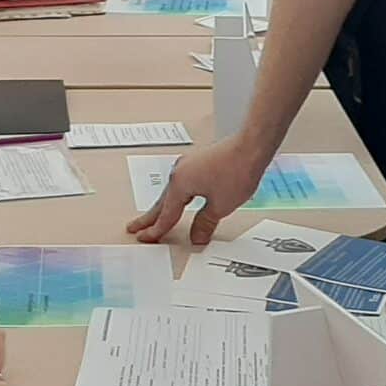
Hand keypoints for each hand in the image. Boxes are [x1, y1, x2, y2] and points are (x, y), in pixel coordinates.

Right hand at [126, 138, 268, 245]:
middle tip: (134, 228)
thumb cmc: (237, 171)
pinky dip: (176, 196)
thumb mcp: (220, 206)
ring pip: (171, 192)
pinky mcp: (197, 163)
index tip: (145, 238)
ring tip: (152, 218)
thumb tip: (196, 236)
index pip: (166, 214)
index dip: (157, 230)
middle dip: (149, 217)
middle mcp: (179, 172)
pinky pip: (181, 184)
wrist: (251, 146)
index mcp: (180, 183)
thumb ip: (204, 223)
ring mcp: (188, 165)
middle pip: (162, 202)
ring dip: (162, 206)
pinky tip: (178, 200)